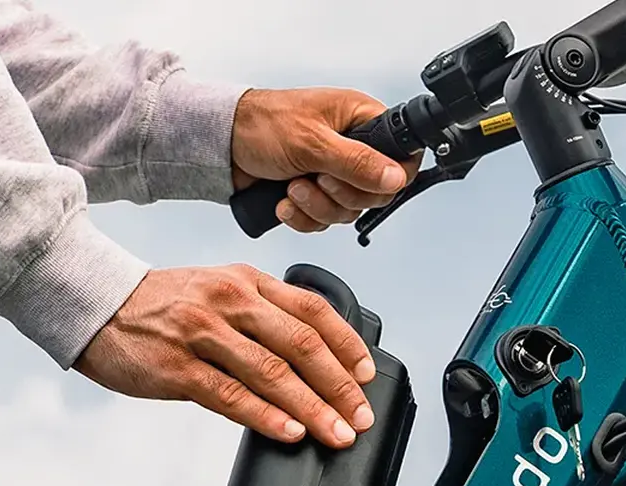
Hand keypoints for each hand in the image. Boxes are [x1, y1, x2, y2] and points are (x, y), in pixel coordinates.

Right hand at [75, 264, 376, 447]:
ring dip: (313, 409)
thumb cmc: (162, 307)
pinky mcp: (178, 369)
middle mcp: (230, 302)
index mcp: (247, 281)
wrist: (95, 305)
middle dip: (339, 386)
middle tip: (361, 417)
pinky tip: (290, 433)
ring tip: (337, 434)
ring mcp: (203, 334)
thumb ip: (262, 316)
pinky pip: (232, 397)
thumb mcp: (217, 291)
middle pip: (301, 345)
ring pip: (272, 374)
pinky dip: (267, 417)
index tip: (366, 377)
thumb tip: (311, 361)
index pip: (313, 311)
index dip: (347, 346)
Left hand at [230, 87, 420, 232]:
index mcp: (360, 121)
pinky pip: (323, 223)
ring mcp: (333, 174)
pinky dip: (302, 218)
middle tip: (317, 179)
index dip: (389, 179)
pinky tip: (284, 201)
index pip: (401, 157)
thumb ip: (358, 163)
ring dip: (316, 207)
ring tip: (292, 187)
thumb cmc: (263, 125)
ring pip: (346, 213)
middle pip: (374, 194)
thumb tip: (396, 177)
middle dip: (340, 196)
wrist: (224, 146)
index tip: (368, 185)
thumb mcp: (313, 143)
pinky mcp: (314, 196)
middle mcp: (352, 148)